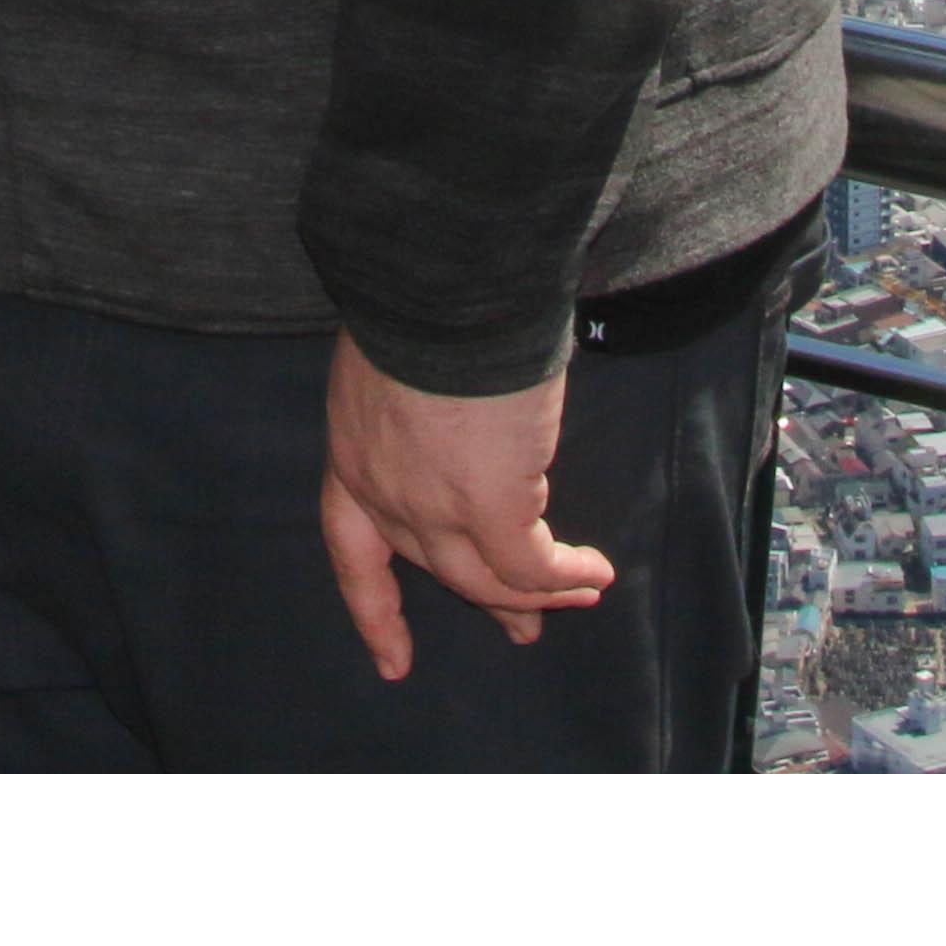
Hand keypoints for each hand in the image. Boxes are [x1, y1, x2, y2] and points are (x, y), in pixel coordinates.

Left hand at [319, 334, 611, 683]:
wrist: (437, 287)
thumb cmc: (418, 303)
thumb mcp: (391, 362)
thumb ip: (412, 409)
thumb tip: (457, 429)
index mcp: (350, 458)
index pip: (352, 553)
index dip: (375, 611)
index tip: (393, 659)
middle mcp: (385, 495)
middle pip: (438, 570)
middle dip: (487, 600)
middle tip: (526, 626)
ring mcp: (434, 510)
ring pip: (488, 579)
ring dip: (539, 592)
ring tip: (582, 592)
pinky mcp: (491, 508)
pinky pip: (532, 565)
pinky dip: (567, 573)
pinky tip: (596, 571)